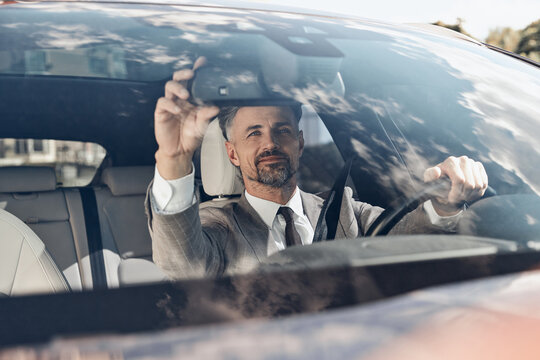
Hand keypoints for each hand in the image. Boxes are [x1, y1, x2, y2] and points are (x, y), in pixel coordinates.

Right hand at [154, 57, 218, 178]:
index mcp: (192, 99)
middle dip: (184, 73)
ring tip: (185, 95)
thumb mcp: (202, 126)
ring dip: (178, 88)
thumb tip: (215, 107)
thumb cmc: (191, 136)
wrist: (179, 150)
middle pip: (179, 79)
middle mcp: (181, 98)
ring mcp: (171, 104)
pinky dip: (170, 105)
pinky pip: (163, 103)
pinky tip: (177, 110)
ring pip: (169, 87)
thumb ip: (207, 115)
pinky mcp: (162, 112)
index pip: (193, 81)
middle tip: (191, 74)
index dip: (196, 70)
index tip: (203, 62)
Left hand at [423, 156, 487, 215]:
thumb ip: (430, 177)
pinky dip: (477, 193)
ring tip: (461, 197)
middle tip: (456, 200)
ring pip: (478, 185)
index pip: (460, 180)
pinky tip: (468, 193)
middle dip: (463, 196)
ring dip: (470, 195)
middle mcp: (463, 160)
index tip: (450, 199)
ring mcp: (473, 163)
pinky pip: (484, 184)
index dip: (456, 193)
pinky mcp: (480, 169)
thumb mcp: (429, 181)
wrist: (445, 186)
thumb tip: (437, 172)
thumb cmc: (436, 184)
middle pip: (470, 184)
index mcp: (450, 161)